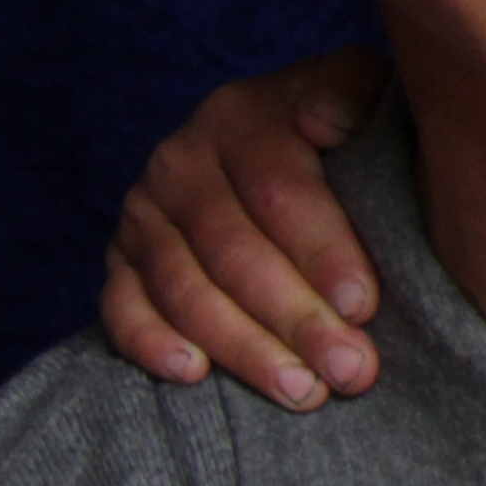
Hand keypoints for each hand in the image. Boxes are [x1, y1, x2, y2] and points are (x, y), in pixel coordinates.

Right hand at [101, 51, 390, 409]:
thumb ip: (355, 96)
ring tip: (302, 391)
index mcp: (242, 116)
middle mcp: (181, 161)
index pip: (278, 191)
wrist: (291, 139)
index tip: (364, 305)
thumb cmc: (348, 130)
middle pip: (232, 252)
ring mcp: (143, 213)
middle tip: (350, 370)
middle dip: (295, 318)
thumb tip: (326, 121)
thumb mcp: (365, 93)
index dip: (322, 251)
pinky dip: (151, 343)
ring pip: (184, 290)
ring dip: (243, 347)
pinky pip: (122, 307)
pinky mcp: (121, 260)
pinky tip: (194, 376)